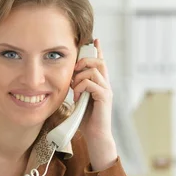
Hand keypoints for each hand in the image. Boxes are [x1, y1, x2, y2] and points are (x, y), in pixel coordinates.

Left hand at [71, 38, 117, 170]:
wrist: (95, 136)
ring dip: (80, 77)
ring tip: (75, 89)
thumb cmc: (86, 120)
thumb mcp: (79, 100)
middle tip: (74, 71)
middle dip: (84, 62)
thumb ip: (77, 88)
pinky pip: (91, 83)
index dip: (98, 50)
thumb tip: (69, 79)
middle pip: (98, 61)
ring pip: (94, 70)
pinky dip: (81, 87)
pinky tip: (77, 97)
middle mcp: (106, 84)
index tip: (95, 40)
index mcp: (100, 83)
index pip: (101, 62)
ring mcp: (106, 90)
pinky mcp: (104, 97)